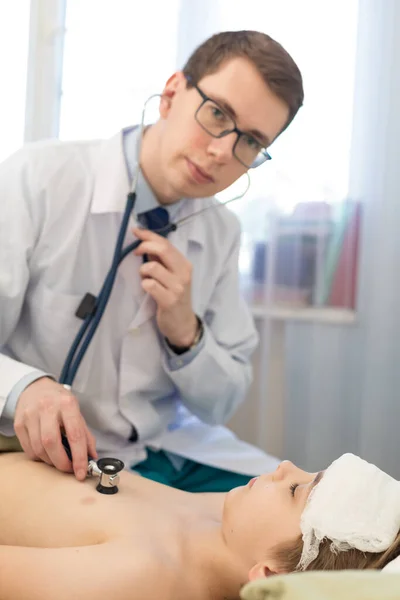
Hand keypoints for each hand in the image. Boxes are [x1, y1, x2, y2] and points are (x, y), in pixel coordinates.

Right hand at [14, 377, 96, 480]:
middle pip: (51, 443)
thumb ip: (85, 434)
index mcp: (67, 404)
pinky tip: (45, 452)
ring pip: (38, 448)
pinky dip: (39, 457)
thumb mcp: (77, 411)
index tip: (81, 473)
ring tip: (58, 459)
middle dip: (61, 462)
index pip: (74, 435)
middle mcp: (47, 407)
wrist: (35, 388)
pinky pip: (28, 449)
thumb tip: (92, 456)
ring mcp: (30, 415)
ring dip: (50, 461)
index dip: (79, 457)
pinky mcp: (18, 423)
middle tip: (68, 469)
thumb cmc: (59, 402)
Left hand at [133, 227, 197, 346]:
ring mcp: (177, 287)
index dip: (149, 235)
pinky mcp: (169, 300)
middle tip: (136, 252)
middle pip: (162, 250)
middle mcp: (183, 273)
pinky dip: (144, 285)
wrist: (183, 323)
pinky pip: (149, 285)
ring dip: (143, 271)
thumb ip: (162, 260)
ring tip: (145, 278)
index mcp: (185, 264)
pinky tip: (148, 290)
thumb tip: (147, 242)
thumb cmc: (174, 297)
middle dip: (144, 246)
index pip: (166, 243)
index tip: (135, 231)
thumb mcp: (172, 276)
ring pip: (152, 267)